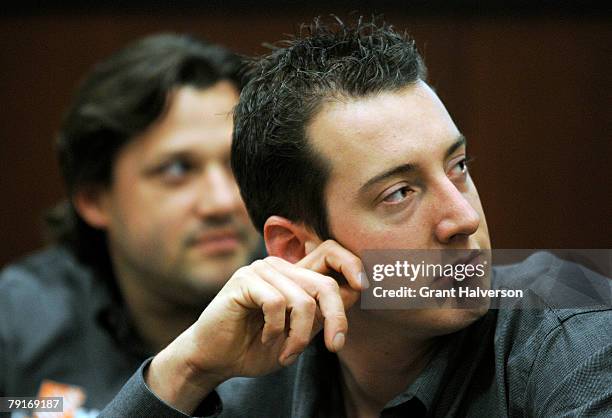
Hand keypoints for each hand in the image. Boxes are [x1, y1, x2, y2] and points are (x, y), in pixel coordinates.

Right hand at [146, 240, 363, 412]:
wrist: (216, 359)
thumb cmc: (256, 346)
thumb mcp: (299, 332)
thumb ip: (321, 312)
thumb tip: (356, 290)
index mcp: (295, 274)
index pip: (330, 252)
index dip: (351, 264)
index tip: (364, 287)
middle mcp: (280, 266)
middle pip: (324, 283)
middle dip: (336, 318)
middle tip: (334, 346)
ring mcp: (261, 270)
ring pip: (302, 300)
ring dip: (299, 337)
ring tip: (287, 353)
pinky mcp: (244, 280)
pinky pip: (276, 304)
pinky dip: (276, 330)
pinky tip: (265, 338)